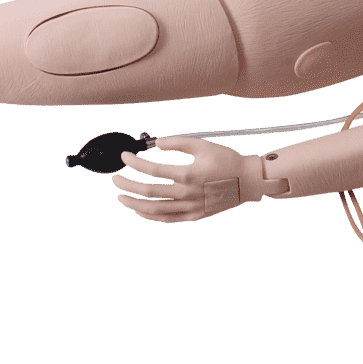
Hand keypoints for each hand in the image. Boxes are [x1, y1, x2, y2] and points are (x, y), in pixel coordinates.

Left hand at [113, 136, 265, 222]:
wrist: (247, 182)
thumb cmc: (226, 160)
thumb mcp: (203, 144)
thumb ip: (177, 143)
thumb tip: (156, 144)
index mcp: (187, 174)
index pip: (152, 170)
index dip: (134, 163)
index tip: (125, 156)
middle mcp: (186, 193)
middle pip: (148, 192)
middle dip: (127, 185)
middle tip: (115, 180)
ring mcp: (190, 207)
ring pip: (155, 210)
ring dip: (134, 204)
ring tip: (121, 197)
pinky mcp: (193, 216)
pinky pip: (167, 219)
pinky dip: (151, 216)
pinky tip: (140, 210)